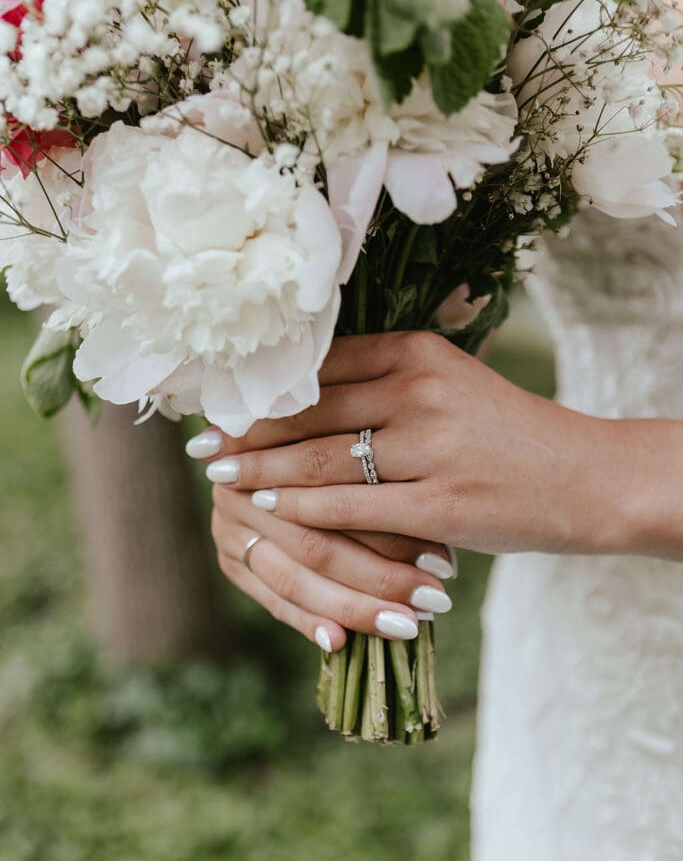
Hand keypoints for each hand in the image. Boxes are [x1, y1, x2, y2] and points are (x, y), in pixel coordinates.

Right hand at [188, 429, 455, 650]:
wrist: (265, 458)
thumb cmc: (349, 445)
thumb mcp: (359, 443)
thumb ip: (377, 474)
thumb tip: (440, 544)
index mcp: (275, 447)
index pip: (335, 500)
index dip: (390, 532)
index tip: (444, 561)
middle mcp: (242, 485)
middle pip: (315, 543)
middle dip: (379, 577)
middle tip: (434, 600)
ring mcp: (229, 524)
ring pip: (294, 578)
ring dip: (353, 607)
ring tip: (405, 626)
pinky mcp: (230, 559)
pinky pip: (273, 599)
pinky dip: (309, 621)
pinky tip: (340, 642)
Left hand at [196, 331, 629, 556]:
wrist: (584, 478)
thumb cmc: (508, 434)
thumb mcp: (452, 385)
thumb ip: (388, 383)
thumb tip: (308, 394)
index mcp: (419, 353)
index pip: (321, 367)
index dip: (265, 387)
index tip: (222, 401)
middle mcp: (419, 391)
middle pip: (310, 409)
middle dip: (247, 430)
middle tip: (201, 443)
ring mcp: (430, 447)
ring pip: (320, 457)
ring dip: (262, 468)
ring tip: (221, 476)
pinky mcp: (440, 503)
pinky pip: (350, 505)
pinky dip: (302, 506)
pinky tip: (269, 506)